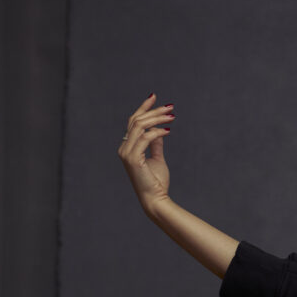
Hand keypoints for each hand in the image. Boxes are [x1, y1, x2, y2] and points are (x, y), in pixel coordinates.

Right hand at [117, 93, 175, 216]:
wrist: (155, 199)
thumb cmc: (156, 182)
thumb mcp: (157, 158)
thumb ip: (155, 144)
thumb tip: (159, 130)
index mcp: (128, 147)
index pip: (133, 121)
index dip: (143, 108)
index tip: (154, 96)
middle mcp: (124, 148)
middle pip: (136, 120)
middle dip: (154, 111)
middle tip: (170, 107)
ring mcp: (126, 153)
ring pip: (140, 126)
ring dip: (157, 118)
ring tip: (172, 116)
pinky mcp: (132, 158)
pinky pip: (145, 138)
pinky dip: (157, 132)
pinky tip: (168, 130)